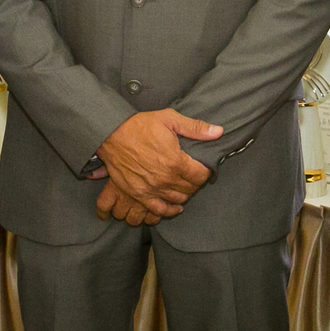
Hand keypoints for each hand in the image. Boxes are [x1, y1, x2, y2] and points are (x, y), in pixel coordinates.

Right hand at [94, 109, 218, 219]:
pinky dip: (169, 211)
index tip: (204, 167)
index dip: (206, 172)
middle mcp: (165, 179)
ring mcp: (152, 189)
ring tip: (185, 186)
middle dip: (196, 183)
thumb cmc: (139, 126)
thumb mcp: (169, 119)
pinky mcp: (139, 194)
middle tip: (194, 175)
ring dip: (185, 194)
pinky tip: (175, 207)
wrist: (111, 135)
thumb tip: (218, 132)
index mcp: (175, 161)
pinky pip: (158, 210)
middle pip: (191, 189)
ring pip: (178, 200)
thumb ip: (195, 128)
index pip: (201, 175)